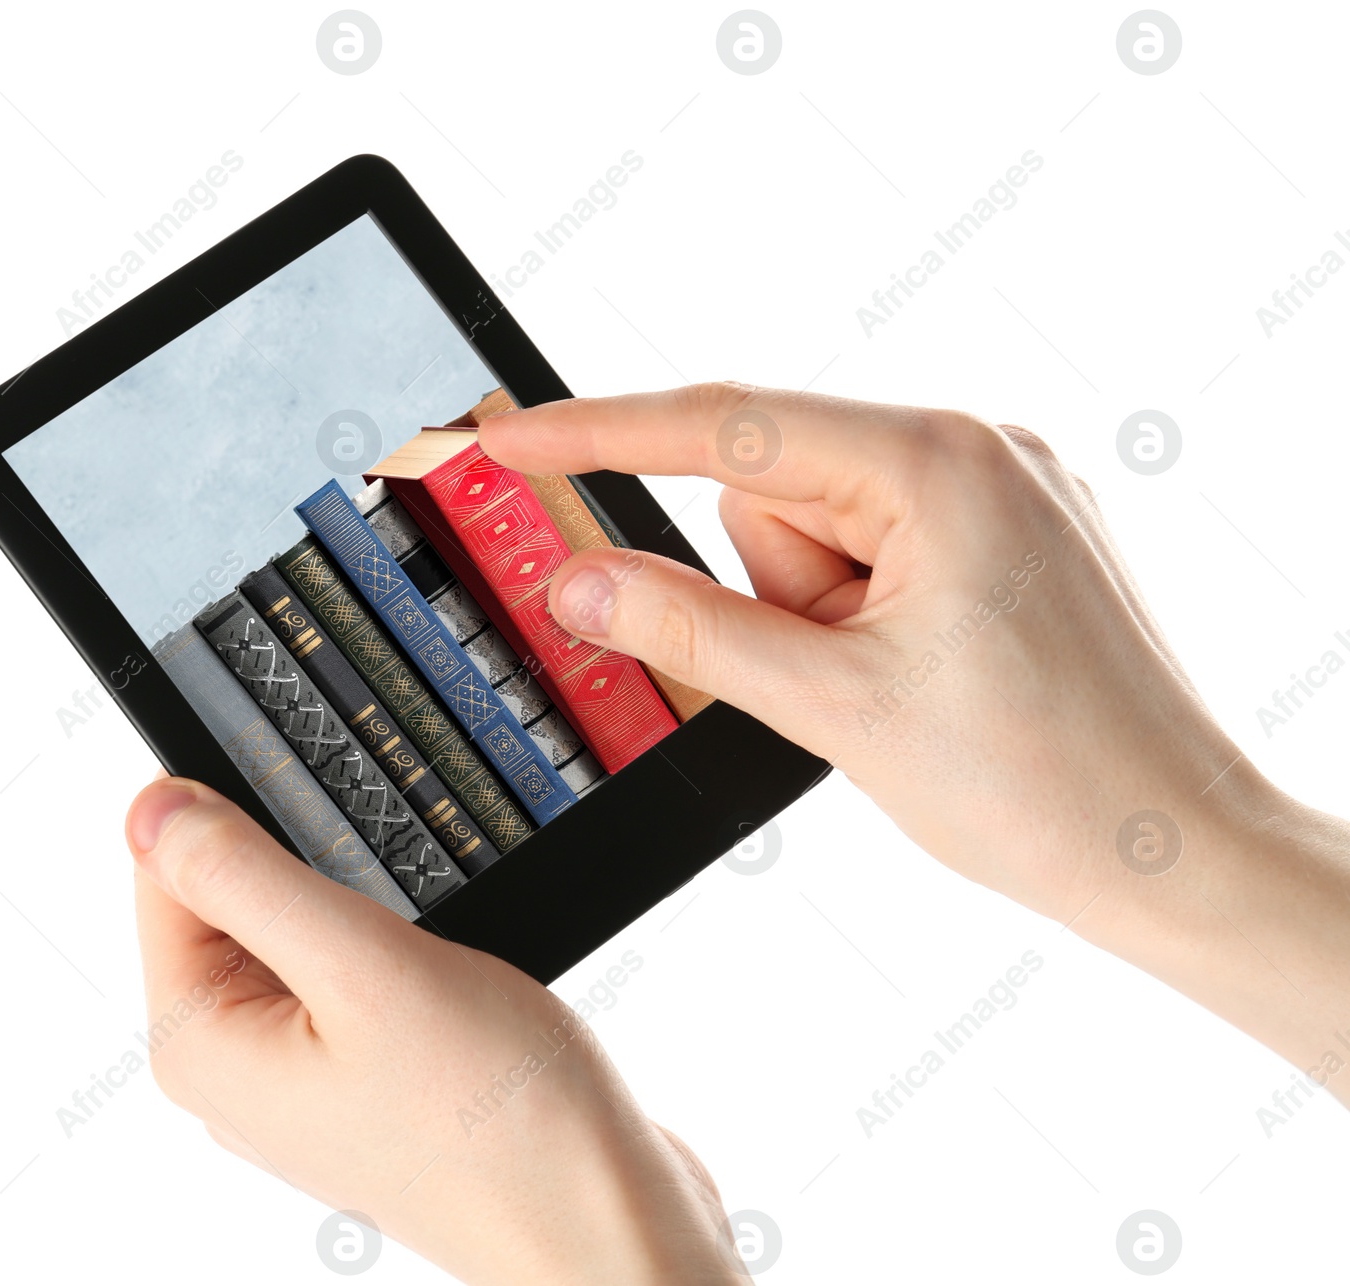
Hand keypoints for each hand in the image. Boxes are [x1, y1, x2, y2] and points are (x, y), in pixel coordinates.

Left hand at [126, 776, 739, 1284]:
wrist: (600, 1220)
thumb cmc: (496, 1122)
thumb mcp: (364, 968)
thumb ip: (249, 879)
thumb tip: (150, 806)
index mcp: (202, 1043)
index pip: (165, 873)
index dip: (232, 806)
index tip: (311, 780)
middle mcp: (237, 1066)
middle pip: (230, 899)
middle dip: (305, 856)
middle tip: (387, 872)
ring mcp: (301, 1077)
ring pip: (298, 931)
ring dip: (358, 898)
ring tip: (424, 927)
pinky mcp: (361, 1076)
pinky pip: (348, 972)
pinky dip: (388, 940)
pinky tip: (443, 960)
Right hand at [481, 383, 1349, 1100]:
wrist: (1172, 854)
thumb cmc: (1045, 788)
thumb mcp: (835, 707)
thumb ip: (689, 631)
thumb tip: (581, 581)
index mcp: (938, 465)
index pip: (724, 427)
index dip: (600, 433)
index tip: (509, 435)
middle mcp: (973, 450)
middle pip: (774, 492)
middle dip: (774, 591)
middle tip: (835, 675)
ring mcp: (995, 489)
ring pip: (818, 530)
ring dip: (818, 613)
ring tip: (892, 684)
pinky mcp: (1001, 534)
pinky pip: (870, 548)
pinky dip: (856, 611)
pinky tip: (917, 673)